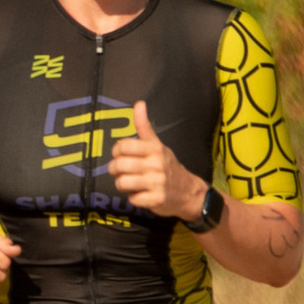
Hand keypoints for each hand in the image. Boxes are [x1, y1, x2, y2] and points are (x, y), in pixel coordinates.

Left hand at [111, 98, 206, 223]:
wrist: (188, 192)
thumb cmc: (167, 166)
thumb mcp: (157, 145)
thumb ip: (144, 126)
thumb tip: (139, 103)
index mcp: (154, 148)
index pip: (123, 146)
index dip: (117, 151)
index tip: (122, 155)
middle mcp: (156, 164)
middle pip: (119, 165)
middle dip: (115, 170)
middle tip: (120, 171)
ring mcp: (157, 182)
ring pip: (122, 183)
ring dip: (122, 184)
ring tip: (129, 182)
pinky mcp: (157, 199)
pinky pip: (132, 199)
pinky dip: (133, 198)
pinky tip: (141, 194)